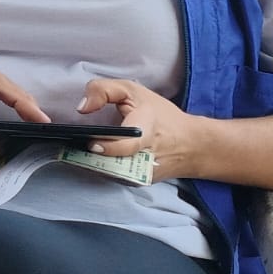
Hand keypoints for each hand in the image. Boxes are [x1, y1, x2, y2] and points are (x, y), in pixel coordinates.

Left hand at [78, 78, 201, 180]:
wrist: (192, 145)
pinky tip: (97, 156)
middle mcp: (144, 157)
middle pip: (109, 161)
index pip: (125, 145)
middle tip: (83, 144)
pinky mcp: (138, 183)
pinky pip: (112, 176)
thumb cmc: (159, 115)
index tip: (91, 142)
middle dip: (91, 154)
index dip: (106, 145)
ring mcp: (141, 174)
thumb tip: (82, 108)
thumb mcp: (132, 91)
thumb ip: (102, 91)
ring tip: (85, 148)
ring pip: (106, 171)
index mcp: (146, 131)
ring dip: (92, 161)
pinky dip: (101, 166)